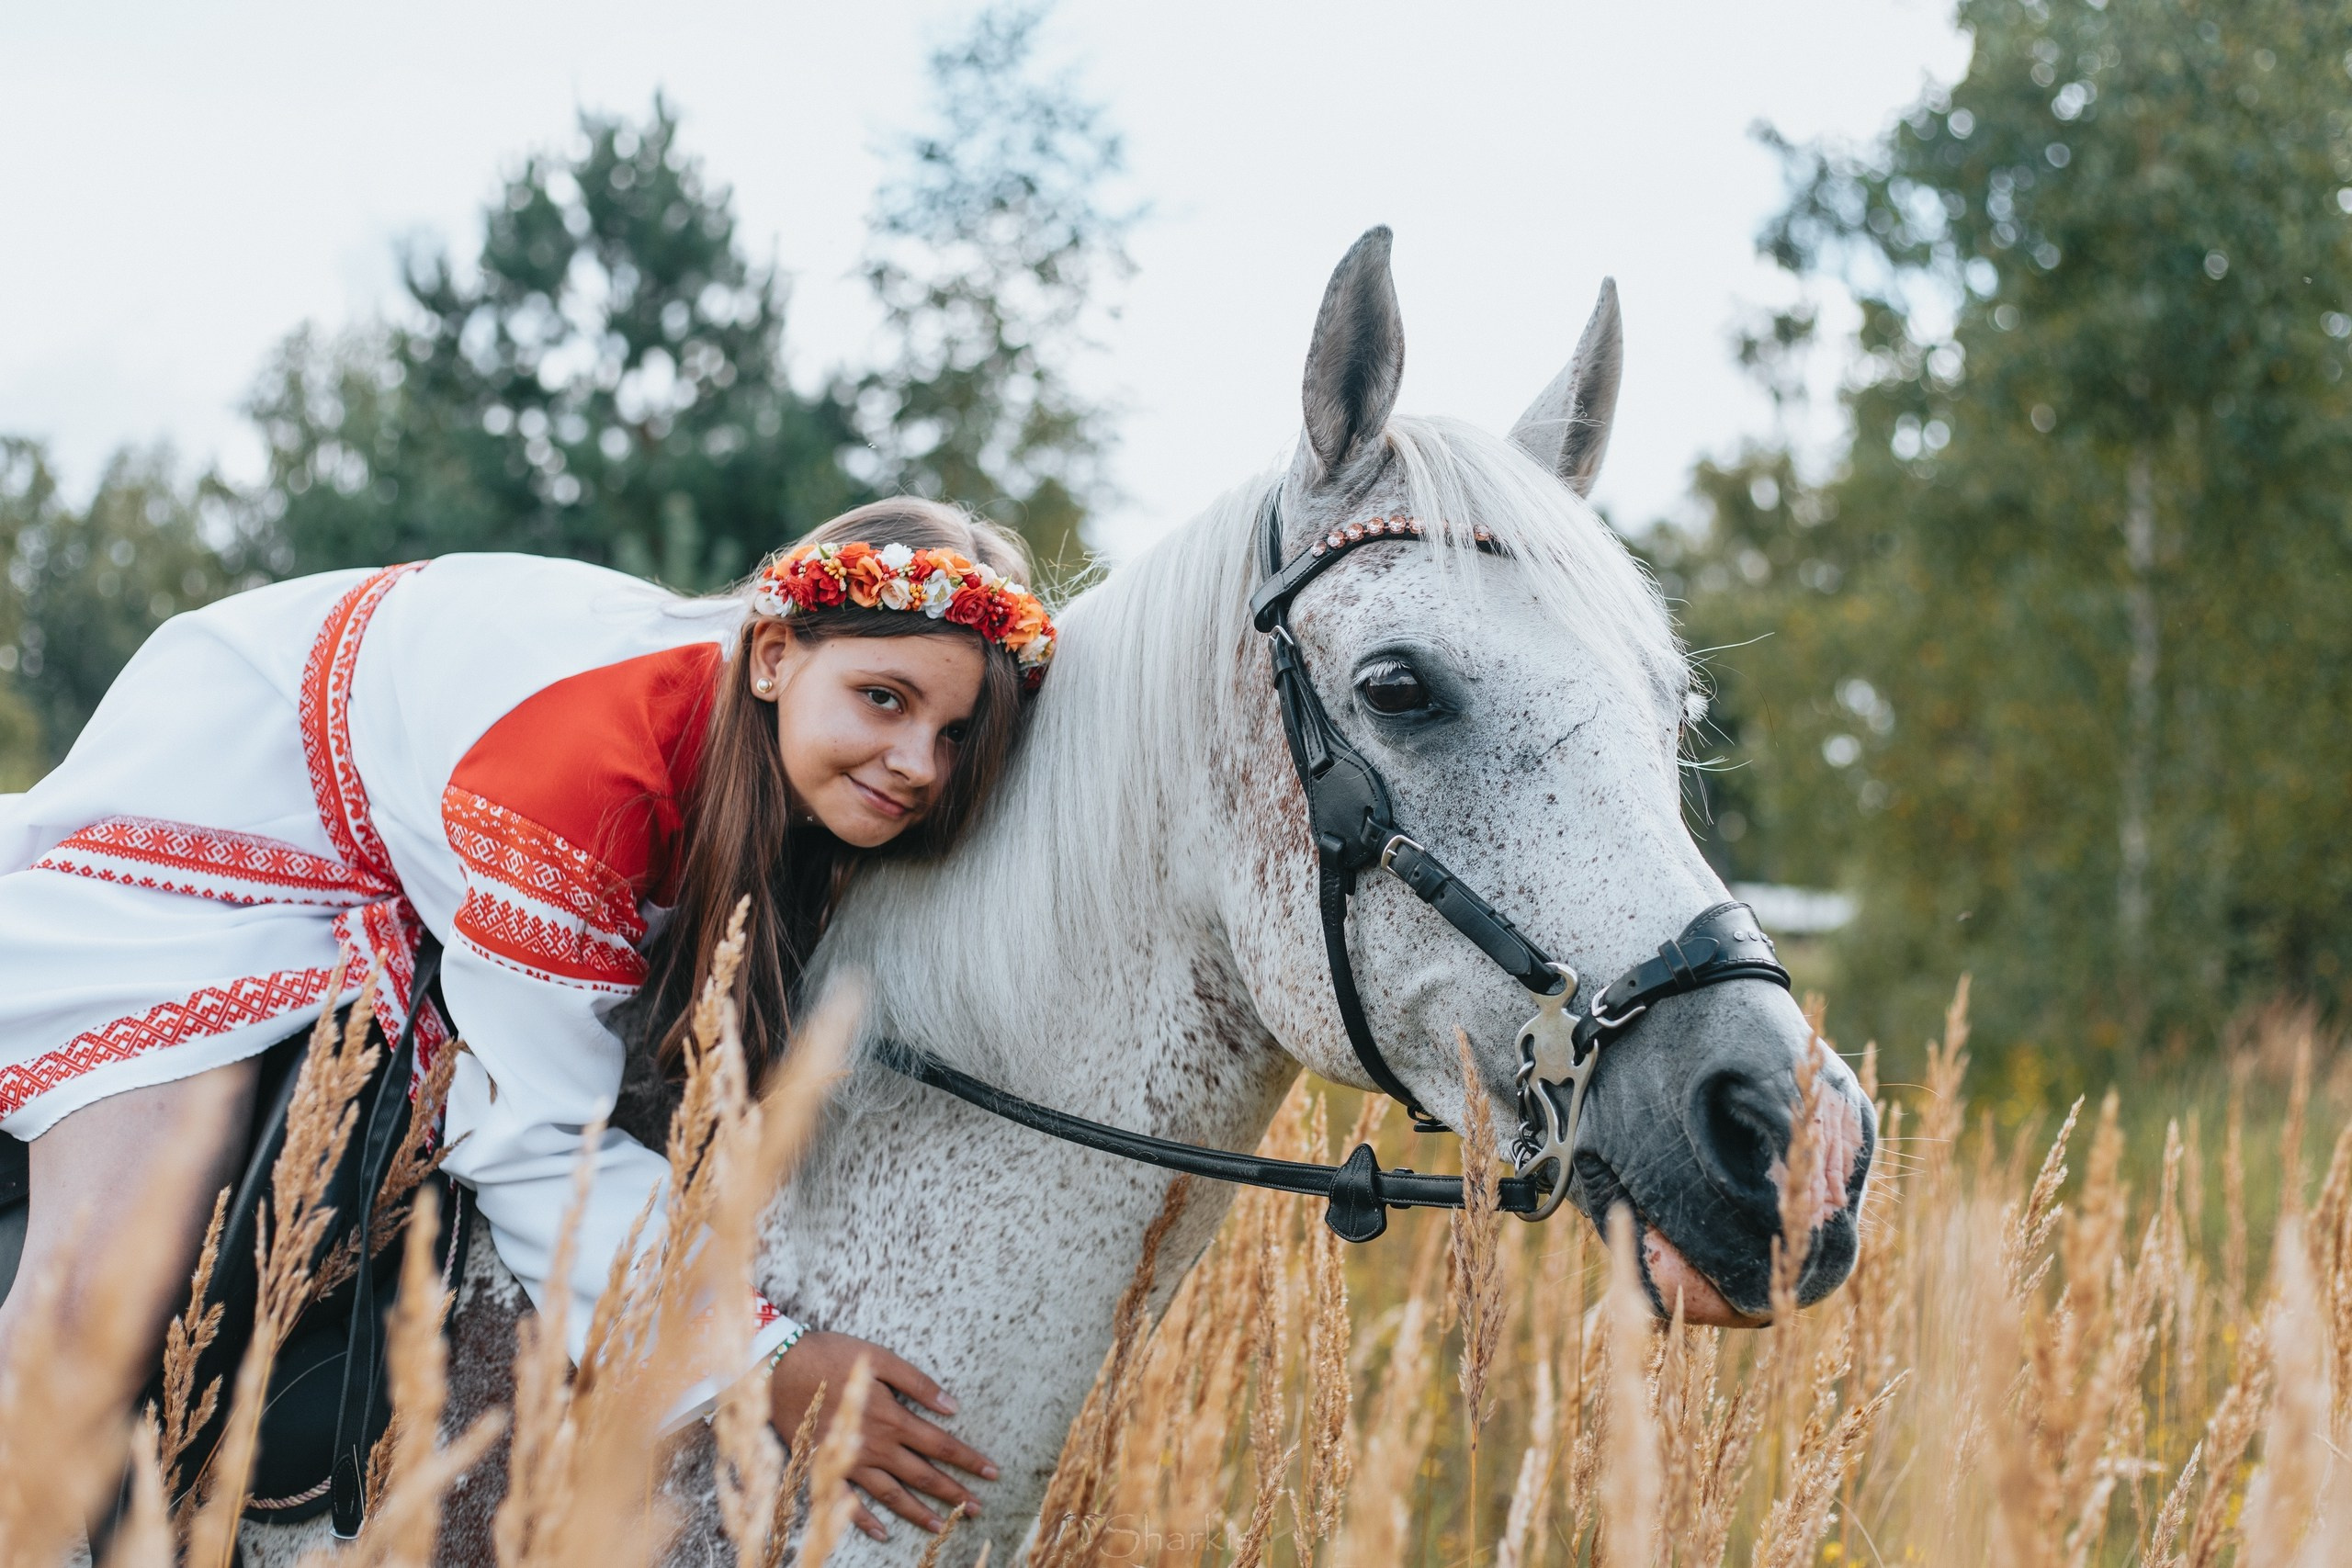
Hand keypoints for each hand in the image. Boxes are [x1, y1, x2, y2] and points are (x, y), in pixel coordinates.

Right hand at [768, 1330, 998, 1539]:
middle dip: (954, 1492)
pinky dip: (866, 1520)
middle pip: (923, 1475)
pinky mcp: (825, 1468)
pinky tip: (883, 1532)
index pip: (940, 1444)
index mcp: (892, 1418)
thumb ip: (917, 1383)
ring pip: (892, 1495)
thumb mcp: (879, 1358)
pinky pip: (849, 1502)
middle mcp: (876, 1446)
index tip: (992, 1472)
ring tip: (943, 1525)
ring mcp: (850, 1462)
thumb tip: (951, 1406)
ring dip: (919, 1512)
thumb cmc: (831, 1356)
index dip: (968, 1459)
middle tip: (978, 1507)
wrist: (779, 1369)